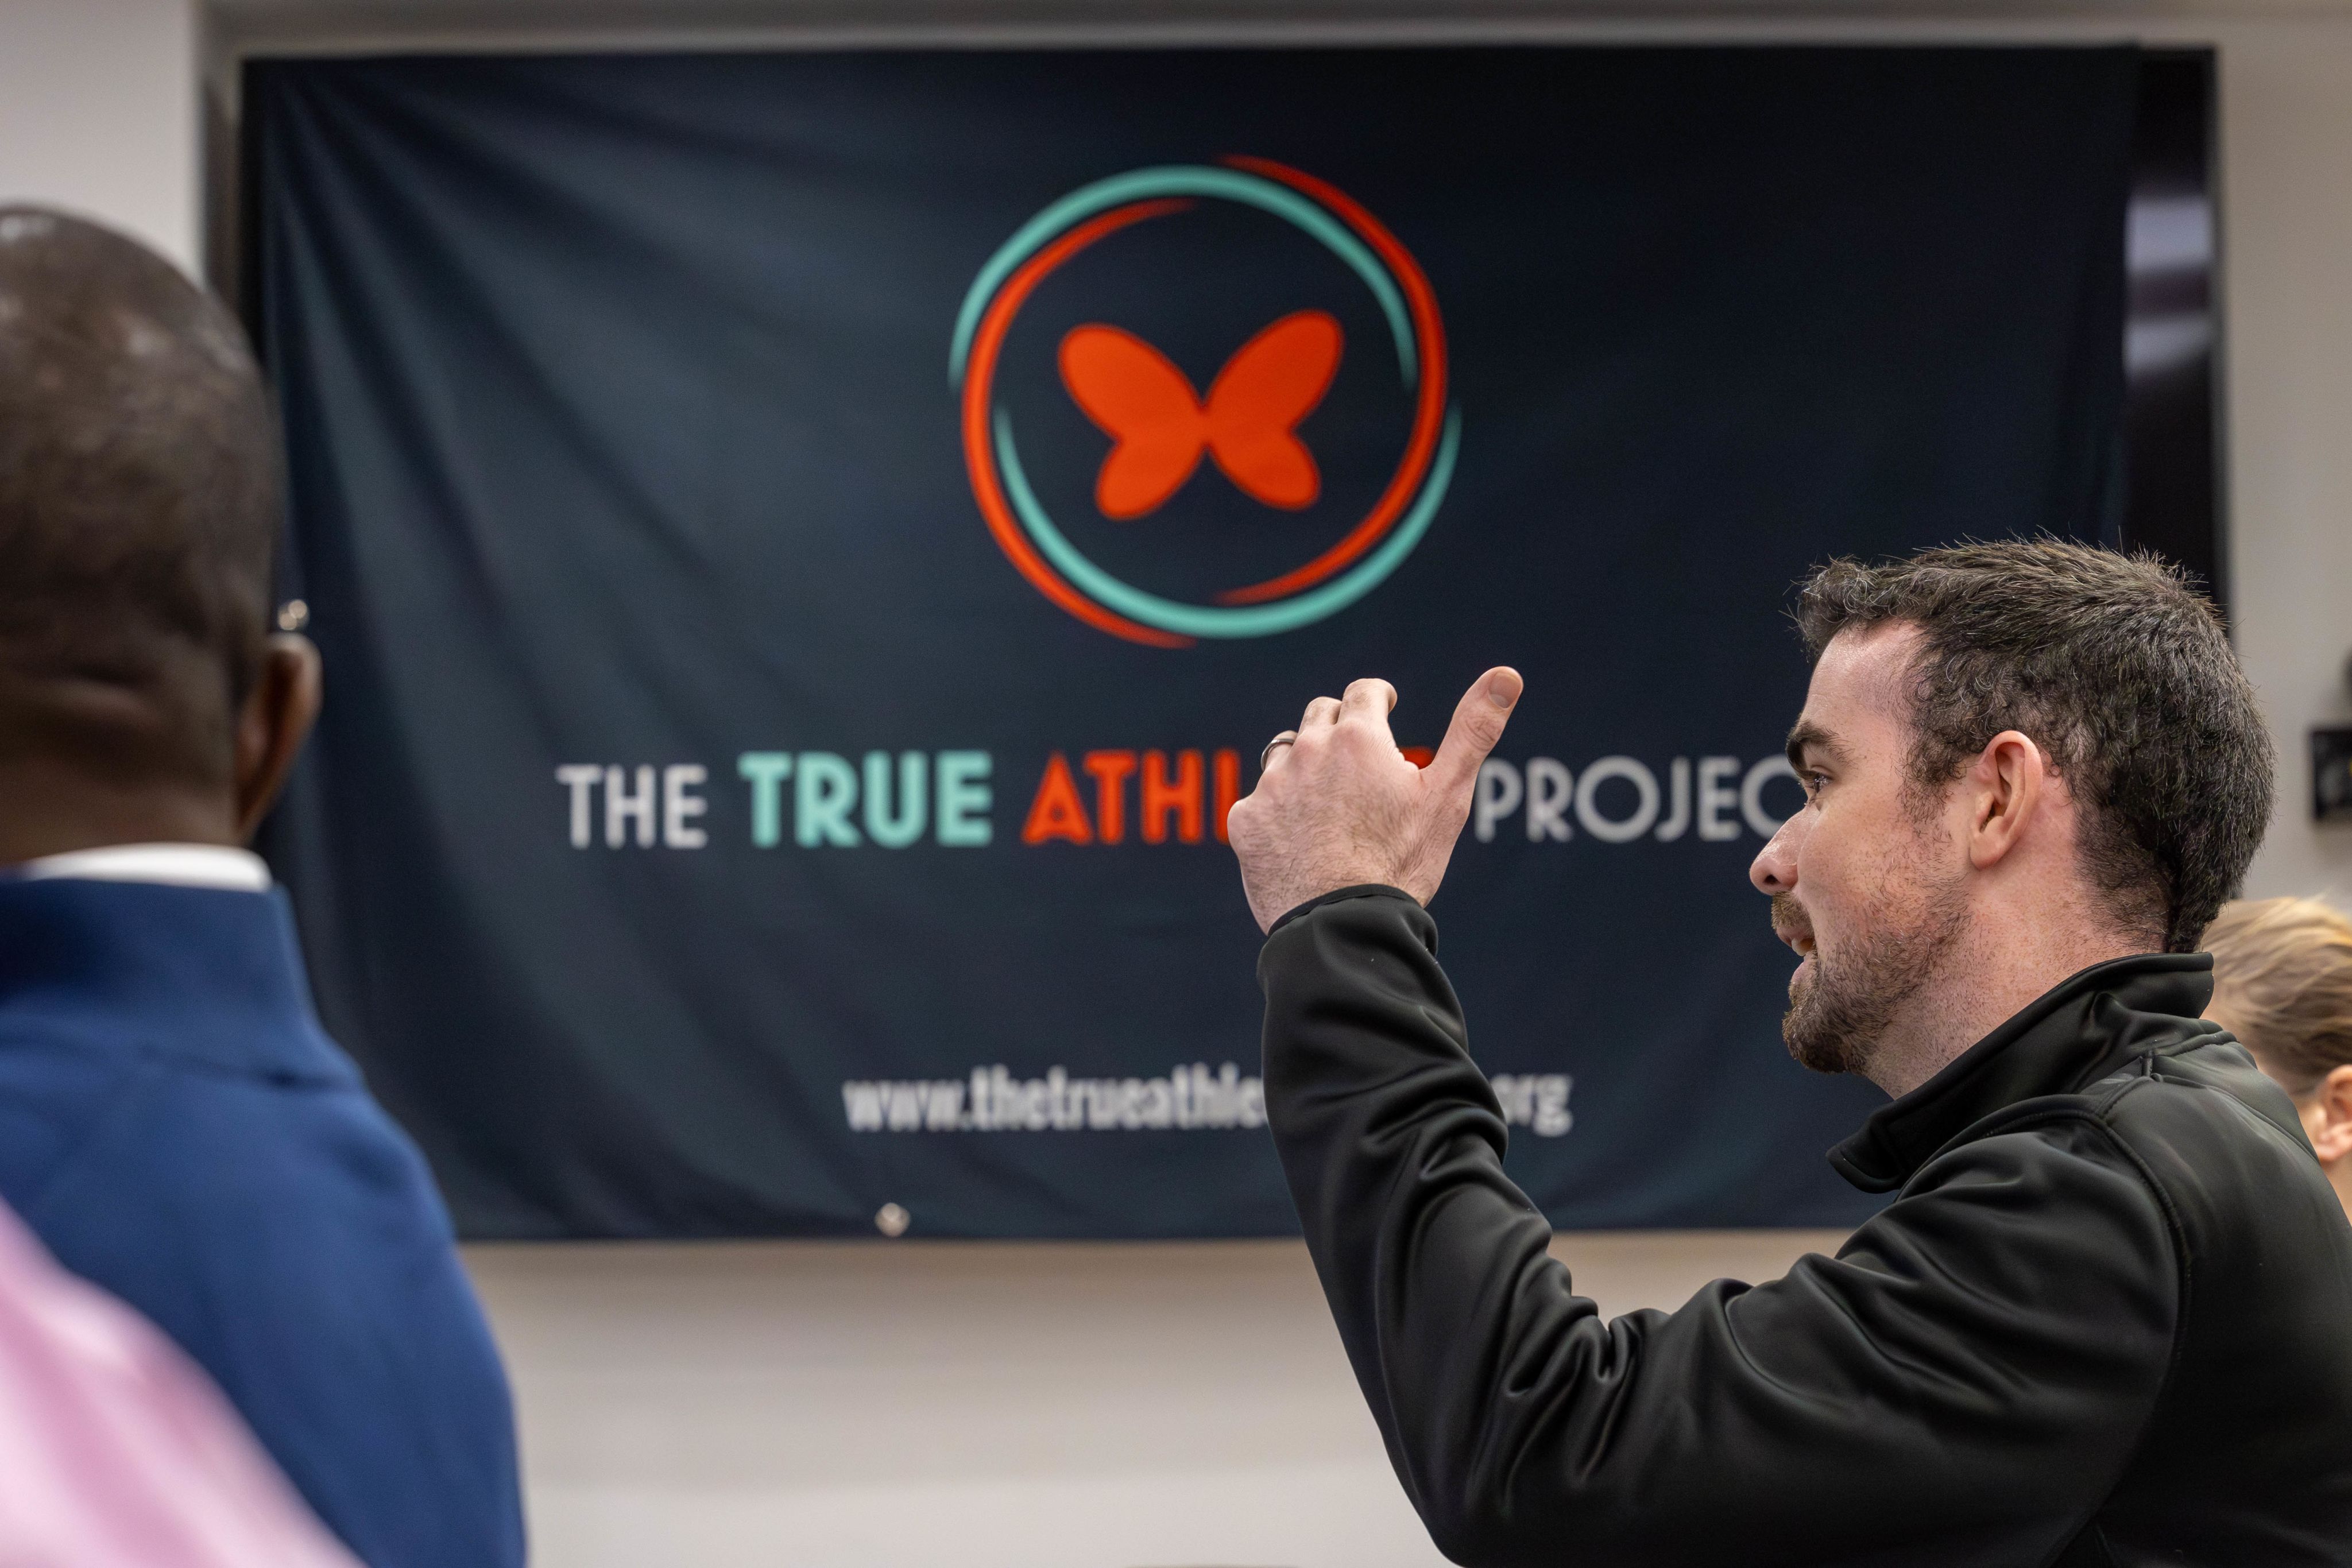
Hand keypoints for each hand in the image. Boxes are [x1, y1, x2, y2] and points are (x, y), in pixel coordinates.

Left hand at [1227, 668, 1522, 932]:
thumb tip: (1507, 674)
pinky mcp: (1246, 820)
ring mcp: (1271, 785)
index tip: (1386, 706)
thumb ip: (1474, 730)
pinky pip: (1260, 801)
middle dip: (1341, 726)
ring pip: (1286, 754)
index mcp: (1359, 737)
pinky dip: (1278, 811)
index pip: (1364, 691)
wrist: (1344, 925)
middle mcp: (1309, 750)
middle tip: (1358, 753)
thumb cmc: (1402, 862)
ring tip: (1328, 800)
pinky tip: (1298, 837)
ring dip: (1306, 766)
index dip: (1379, 697)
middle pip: (1321, 714)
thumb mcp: (1447, 796)